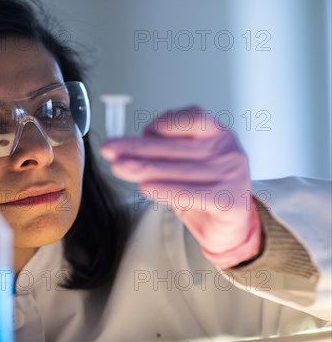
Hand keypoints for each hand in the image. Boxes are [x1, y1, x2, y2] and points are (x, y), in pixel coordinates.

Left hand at [101, 106, 261, 267]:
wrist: (230, 224)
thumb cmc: (203, 186)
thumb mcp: (184, 160)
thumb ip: (163, 149)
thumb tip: (126, 145)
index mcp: (217, 133)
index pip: (192, 117)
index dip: (164, 123)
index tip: (141, 132)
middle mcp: (227, 151)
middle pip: (176, 147)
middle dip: (138, 148)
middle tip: (111, 150)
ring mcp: (231, 176)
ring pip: (179, 171)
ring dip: (145, 168)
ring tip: (120, 168)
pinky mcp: (229, 202)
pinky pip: (191, 194)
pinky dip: (165, 191)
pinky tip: (145, 188)